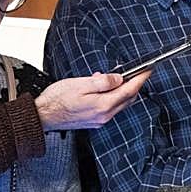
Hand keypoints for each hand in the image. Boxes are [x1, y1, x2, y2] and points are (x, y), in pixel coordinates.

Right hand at [35, 71, 150, 130]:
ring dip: (122, 90)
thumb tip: (119, 78)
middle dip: (134, 84)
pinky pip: (110, 107)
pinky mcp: (95, 121)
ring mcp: (100, 120)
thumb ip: (102, 82)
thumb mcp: (80, 84)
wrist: (42, 116)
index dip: (141, 79)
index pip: (130, 90)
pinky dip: (112, 97)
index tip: (148, 70)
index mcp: (103, 105)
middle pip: (128, 98)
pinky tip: (103, 89)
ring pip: (120, 103)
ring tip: (112, 78)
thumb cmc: (56, 99)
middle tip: (136, 72)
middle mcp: (105, 115)